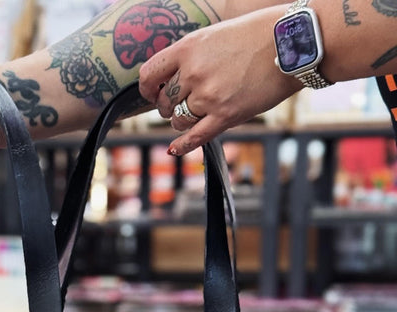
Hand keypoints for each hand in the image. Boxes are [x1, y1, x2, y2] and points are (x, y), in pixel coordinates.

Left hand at [138, 8, 299, 154]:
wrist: (292, 43)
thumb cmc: (258, 34)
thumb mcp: (216, 35)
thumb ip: (192, 55)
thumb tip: (174, 77)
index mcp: (188, 48)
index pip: (149, 74)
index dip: (147, 88)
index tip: (152, 93)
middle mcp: (194, 73)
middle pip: (165, 101)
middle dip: (168, 106)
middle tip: (180, 103)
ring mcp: (209, 96)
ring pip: (178, 120)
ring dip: (181, 121)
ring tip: (193, 114)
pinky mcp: (225, 116)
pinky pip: (195, 137)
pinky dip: (182, 145)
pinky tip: (175, 148)